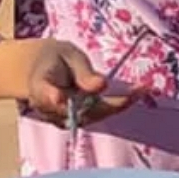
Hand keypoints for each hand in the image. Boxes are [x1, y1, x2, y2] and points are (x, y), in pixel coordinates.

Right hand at [24, 40, 141, 125]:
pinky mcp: (71, 122)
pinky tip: (135, 93)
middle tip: (139, 89)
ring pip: (92, 115)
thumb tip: (101, 86)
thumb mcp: (67, 54)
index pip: (45, 93)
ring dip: (118, 104)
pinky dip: (115, 105)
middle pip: (80, 110)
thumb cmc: (53, 58)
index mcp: (40, 84)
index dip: (51, 96)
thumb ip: (82, 71)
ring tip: (141, 89)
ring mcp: (60, 119)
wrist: (37, 70)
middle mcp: (48, 108)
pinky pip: (95, 115)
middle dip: (112, 103)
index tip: (58, 96)